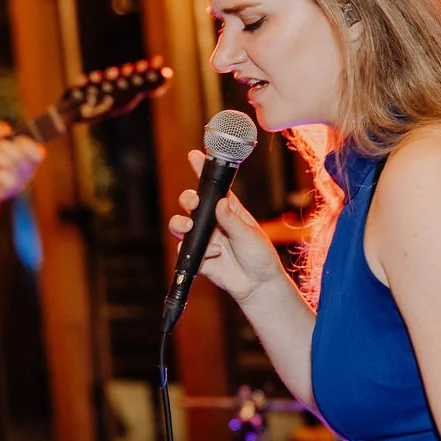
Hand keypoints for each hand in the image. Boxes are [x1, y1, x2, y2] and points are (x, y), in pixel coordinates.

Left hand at [0, 122, 44, 201]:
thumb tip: (7, 130)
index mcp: (30, 161)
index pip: (38, 153)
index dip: (26, 144)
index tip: (14, 139)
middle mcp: (27, 173)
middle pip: (18, 154)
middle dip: (0, 145)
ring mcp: (17, 183)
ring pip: (7, 163)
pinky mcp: (5, 192)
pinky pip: (1, 176)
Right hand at [168, 149, 284, 304]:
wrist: (257, 284)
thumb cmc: (259, 255)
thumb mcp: (250, 235)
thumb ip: (233, 221)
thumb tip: (220, 203)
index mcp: (228, 210)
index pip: (213, 187)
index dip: (202, 170)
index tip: (194, 155)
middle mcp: (213, 221)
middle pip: (190, 203)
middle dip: (187, 200)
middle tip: (193, 204)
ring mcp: (204, 238)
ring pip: (181, 225)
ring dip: (182, 224)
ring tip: (191, 228)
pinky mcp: (198, 257)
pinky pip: (186, 250)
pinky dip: (197, 252)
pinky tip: (214, 255)